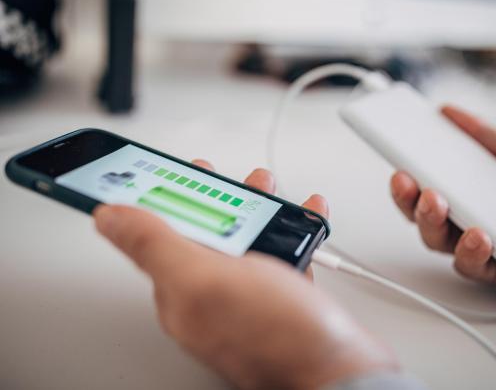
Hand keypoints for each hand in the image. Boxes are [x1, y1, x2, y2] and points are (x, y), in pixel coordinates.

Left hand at [94, 161, 395, 389]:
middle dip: (215, 199)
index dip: (161, 200)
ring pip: (244, 243)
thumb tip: (108, 218)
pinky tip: (304, 221)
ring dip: (254, 210)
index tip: (169, 172)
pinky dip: (290, 232)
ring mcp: (248, 300)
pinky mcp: (283, 301)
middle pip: (204, 236)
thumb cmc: (278, 334)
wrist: (341, 370)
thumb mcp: (205, 278)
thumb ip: (154, 245)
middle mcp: (212, 298)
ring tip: (266, 189)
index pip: (158, 238)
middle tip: (224, 179)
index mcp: (182, 294)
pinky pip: (280, 257)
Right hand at [391, 106, 495, 293]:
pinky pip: (469, 263)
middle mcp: (460, 215)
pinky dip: (470, 249)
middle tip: (406, 179)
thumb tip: (448, 112)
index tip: (392, 151)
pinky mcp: (491, 267)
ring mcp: (472, 242)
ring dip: (430, 220)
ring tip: (438, 202)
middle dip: (405, 196)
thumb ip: (483, 134)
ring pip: (434, 238)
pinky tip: (481, 235)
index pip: (421, 180)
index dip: (403, 169)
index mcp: (462, 187)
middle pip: (417, 211)